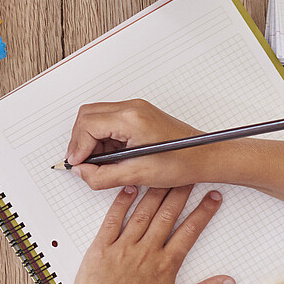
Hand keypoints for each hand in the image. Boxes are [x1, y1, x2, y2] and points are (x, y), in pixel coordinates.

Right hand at [67, 100, 230, 190]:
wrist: (206, 155)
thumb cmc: (182, 162)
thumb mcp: (138, 175)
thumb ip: (103, 176)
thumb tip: (82, 172)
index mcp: (131, 119)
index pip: (88, 125)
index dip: (78, 147)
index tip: (77, 164)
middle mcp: (131, 108)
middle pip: (87, 115)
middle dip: (80, 140)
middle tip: (82, 163)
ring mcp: (135, 109)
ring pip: (96, 116)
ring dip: (90, 139)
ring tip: (99, 162)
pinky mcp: (138, 114)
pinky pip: (108, 120)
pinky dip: (102, 137)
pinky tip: (111, 156)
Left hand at [70, 186, 232, 283]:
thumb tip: (227, 282)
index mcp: (165, 266)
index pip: (190, 232)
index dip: (203, 212)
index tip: (213, 197)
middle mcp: (146, 253)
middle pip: (168, 215)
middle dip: (181, 193)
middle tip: (190, 176)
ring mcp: (122, 248)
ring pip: (143, 213)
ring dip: (155, 192)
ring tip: (165, 174)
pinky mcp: (100, 248)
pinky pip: (112, 220)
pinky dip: (120, 202)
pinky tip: (129, 188)